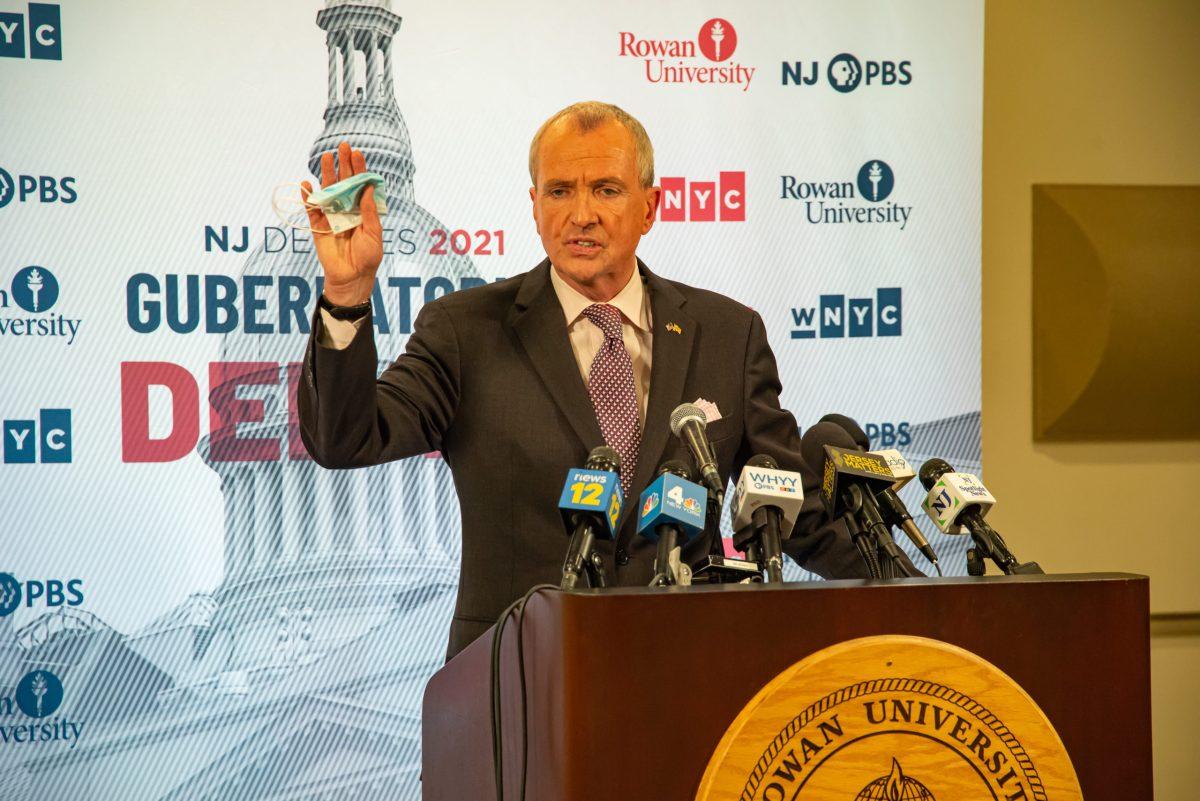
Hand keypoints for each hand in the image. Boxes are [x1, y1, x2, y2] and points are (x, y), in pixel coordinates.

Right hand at [302, 141, 382, 305]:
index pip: (360, 185)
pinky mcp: (318, 226)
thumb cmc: (367, 257)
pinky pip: (312, 209)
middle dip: (343, 164)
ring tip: (326, 157)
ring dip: (325, 174)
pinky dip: (308, 196)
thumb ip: (370, 212)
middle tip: (342, 146)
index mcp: (362, 210)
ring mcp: (332, 216)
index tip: (357, 153)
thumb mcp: (374, 234)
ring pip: (327, 191)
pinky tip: (307, 183)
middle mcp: (347, 209)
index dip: (359, 169)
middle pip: (344, 182)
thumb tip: (370, 187)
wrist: (352, 278)